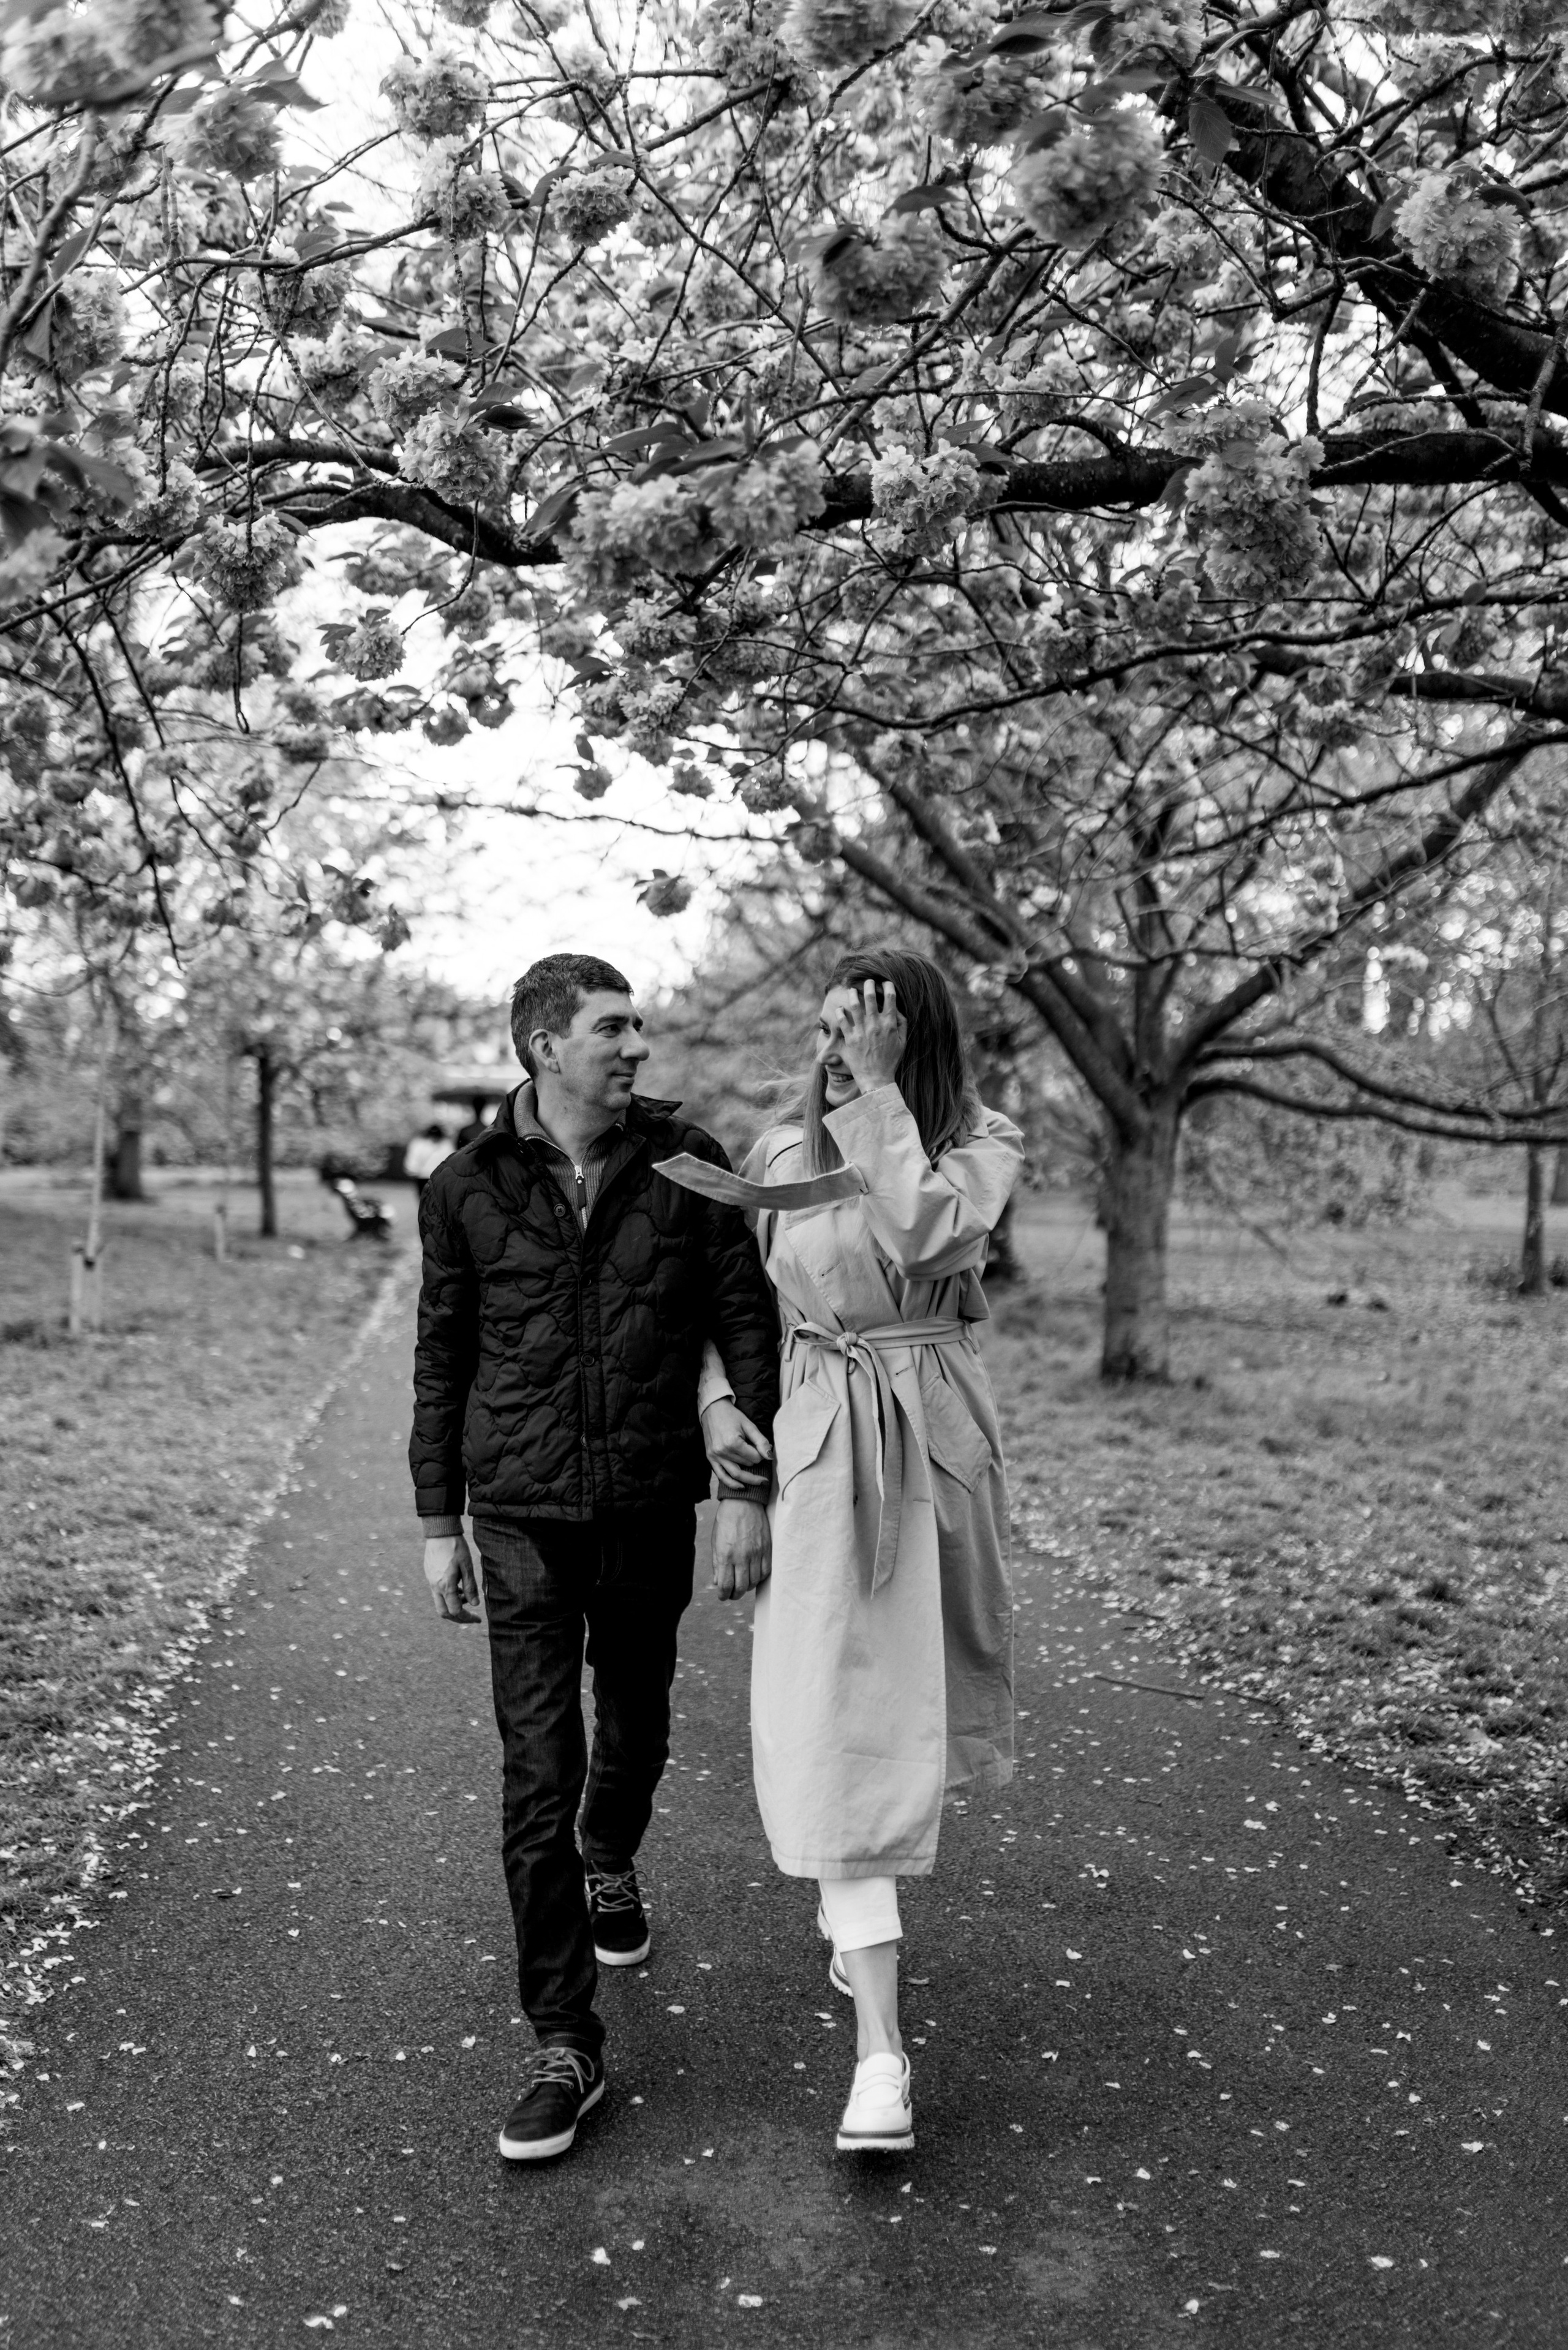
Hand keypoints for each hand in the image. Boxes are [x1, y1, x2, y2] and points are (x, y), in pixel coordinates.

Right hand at [423, 1532, 479, 1623]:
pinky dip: (448, 1595)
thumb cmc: (456, 1547)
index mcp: (446, 1586)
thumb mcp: (467, 1567)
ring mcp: (430, 1581)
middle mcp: (435, 1587)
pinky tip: (457, 1586)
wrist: (440, 1532)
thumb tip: (475, 1604)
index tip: (478, 1619)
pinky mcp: (429, 1575)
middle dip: (458, 1618)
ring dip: (453, 1604)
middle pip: (444, 1612)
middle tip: (471, 1617)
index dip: (467, 1618)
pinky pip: (437, 1592)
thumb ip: (470, 1587)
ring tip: (466, 1595)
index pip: (455, 1611)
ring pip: (440, 1602)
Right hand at [702, 1397, 772, 1490]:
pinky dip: (732, 1484)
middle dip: (755, 1462)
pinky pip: (721, 1476)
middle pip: (746, 1465)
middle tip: (762, 1460)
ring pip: (736, 1474)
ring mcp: (715, 1457)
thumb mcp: (749, 1425)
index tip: (762, 1449)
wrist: (712, 1410)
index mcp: (733, 1442)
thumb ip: (761, 1441)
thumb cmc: (732, 1416)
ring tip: (761, 1482)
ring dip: (749, 1479)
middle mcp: (722, 1452)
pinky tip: (742, 1487)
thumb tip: (770, 1457)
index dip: (761, 1455)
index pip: (754, 1457)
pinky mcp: (710, 1459)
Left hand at [712, 1499, 770, 1600]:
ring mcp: (756, 1553)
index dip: (723, 1595)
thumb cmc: (726, 1521)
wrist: (743, 1502)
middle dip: (735, 1594)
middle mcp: (742, 1556)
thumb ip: (717, 1564)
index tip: (722, 1596)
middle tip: (733, 1594)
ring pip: (755, 1581)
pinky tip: (754, 1575)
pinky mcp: (767, 1549)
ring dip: (748, 1587)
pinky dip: (760, 1577)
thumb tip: (718, 1582)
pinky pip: (766, 1571)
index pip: (725, 1585)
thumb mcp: (715, 1541)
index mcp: (726, 1555)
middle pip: (741, 1587)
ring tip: (743, 1583)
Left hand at [835, 978, 906, 1092]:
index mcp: (889, 1024)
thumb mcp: (902, 1042)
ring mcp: (862, 1031)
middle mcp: (875, 1025)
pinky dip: (840, 1012)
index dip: (888, 986)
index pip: (890, 998)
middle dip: (869, 985)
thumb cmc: (890, 1060)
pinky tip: (840, 1008)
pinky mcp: (850, 1038)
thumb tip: (898, 1010)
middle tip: (868, 982)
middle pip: (871, 997)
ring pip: (855, 1005)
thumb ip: (902, 1025)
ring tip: (852, 990)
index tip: (885, 982)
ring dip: (853, 994)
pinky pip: (843, 1021)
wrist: (876, 1078)